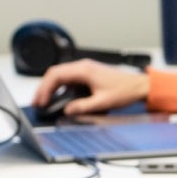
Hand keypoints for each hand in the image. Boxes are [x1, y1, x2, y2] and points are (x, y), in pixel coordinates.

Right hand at [31, 59, 148, 114]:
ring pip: (60, 75)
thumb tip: (67, 111)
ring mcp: (85, 69)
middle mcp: (83, 66)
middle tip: (37, 102)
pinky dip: (59, 87)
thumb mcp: (103, 103)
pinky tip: (57, 97)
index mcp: (84, 70)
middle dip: (43, 88)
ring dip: (50, 87)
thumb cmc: (125, 90)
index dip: (45, 89)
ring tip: (44, 101)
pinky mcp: (88, 74)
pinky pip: (68, 78)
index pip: (56, 75)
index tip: (41, 101)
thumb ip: (83, 107)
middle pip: (55, 73)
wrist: (139, 86)